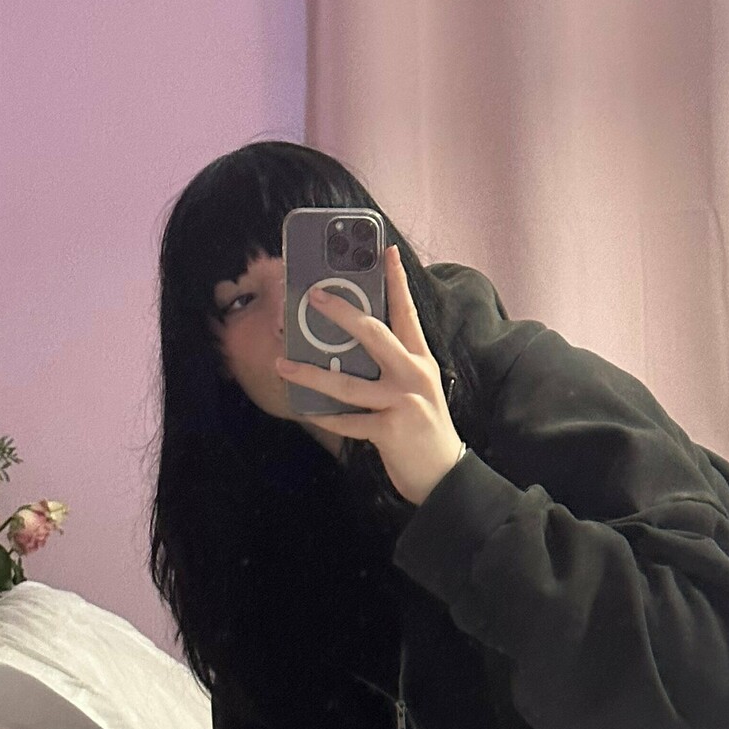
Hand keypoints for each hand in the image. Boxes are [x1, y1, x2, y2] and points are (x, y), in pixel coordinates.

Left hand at [275, 245, 464, 506]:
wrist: (445, 476)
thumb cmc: (424, 430)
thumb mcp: (417, 391)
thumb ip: (391, 368)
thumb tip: (346, 352)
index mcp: (421, 361)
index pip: (407, 313)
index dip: (396, 281)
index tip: (386, 251)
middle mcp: (414, 375)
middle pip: (374, 334)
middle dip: (341, 312)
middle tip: (313, 296)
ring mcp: (403, 402)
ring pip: (348, 383)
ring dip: (311, 374)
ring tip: (282, 364)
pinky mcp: (391, 430)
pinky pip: (348, 421)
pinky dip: (326, 418)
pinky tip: (308, 411)